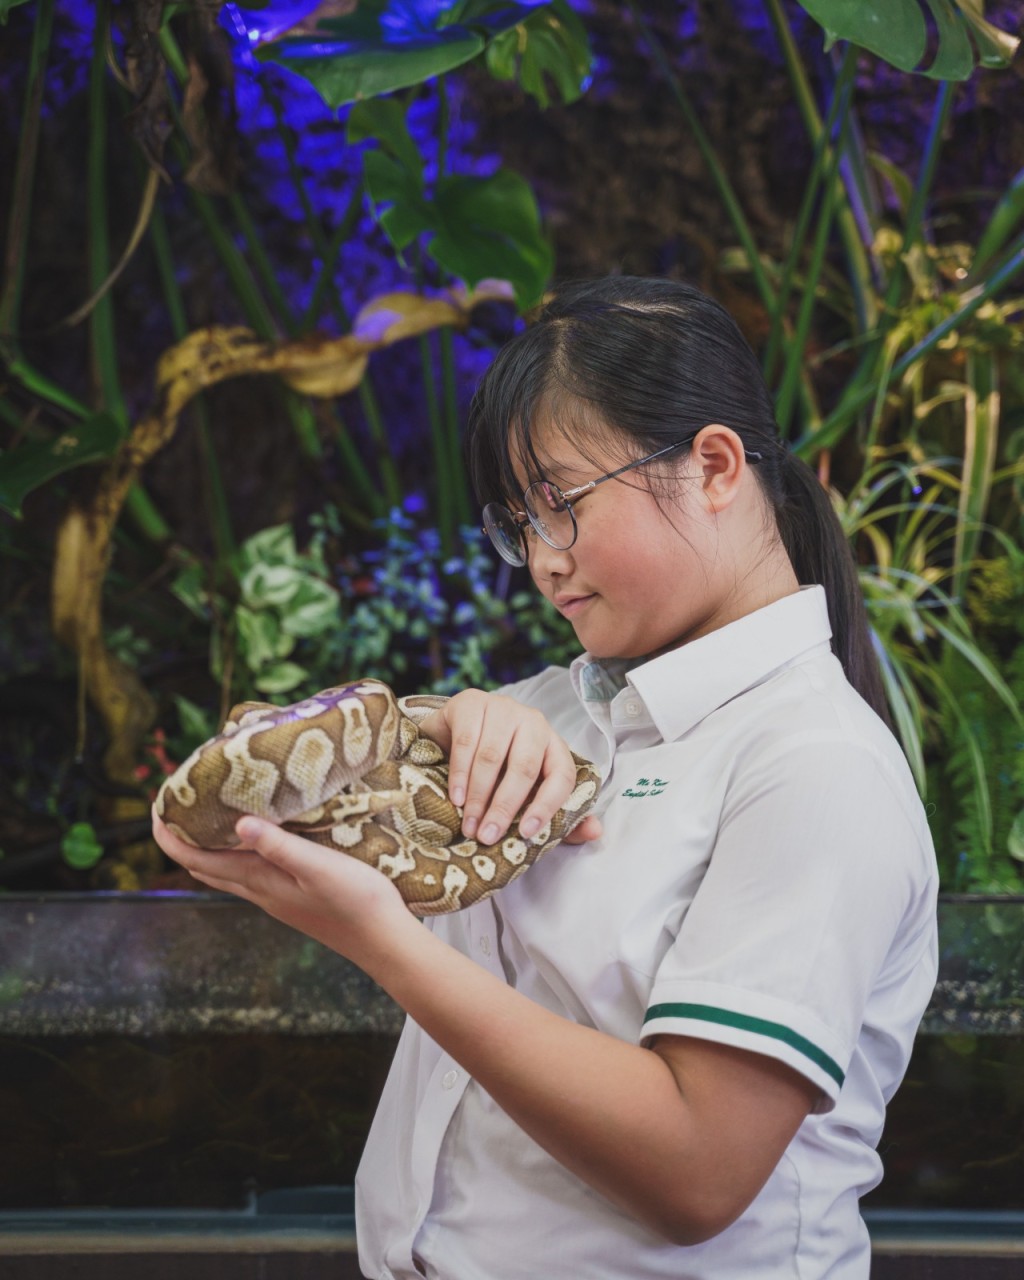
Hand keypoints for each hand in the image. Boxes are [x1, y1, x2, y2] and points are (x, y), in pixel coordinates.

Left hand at [151, 810, 412, 968]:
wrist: (382, 941)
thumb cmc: (356, 901)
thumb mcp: (319, 866)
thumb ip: (279, 846)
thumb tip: (236, 824)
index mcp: (258, 881)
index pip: (197, 859)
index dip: (170, 835)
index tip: (158, 805)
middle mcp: (258, 892)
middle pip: (204, 866)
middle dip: (183, 837)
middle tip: (180, 802)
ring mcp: (274, 897)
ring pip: (226, 871)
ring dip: (208, 844)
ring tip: (210, 812)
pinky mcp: (292, 897)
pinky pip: (249, 872)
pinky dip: (236, 851)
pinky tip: (256, 835)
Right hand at [416, 689, 602, 847]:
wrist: (451, 735)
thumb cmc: (494, 770)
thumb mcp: (525, 793)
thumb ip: (559, 815)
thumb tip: (595, 831)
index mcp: (553, 745)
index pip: (562, 775)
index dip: (548, 805)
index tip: (527, 833)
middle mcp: (533, 722)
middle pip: (525, 767)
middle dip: (505, 806)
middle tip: (487, 835)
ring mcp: (502, 708)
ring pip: (492, 756)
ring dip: (479, 796)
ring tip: (469, 825)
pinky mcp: (471, 702)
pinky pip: (466, 742)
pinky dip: (460, 775)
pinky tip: (456, 798)